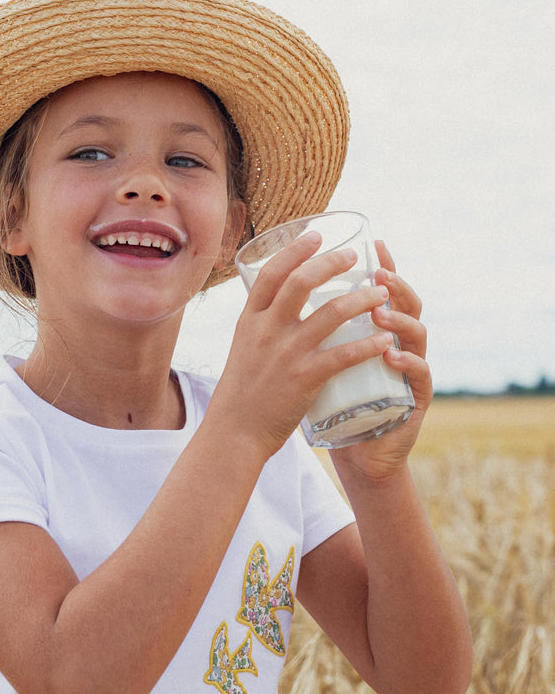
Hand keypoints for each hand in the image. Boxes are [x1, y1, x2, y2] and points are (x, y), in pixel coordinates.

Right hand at [211, 231, 394, 460]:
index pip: (271, 273)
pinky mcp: (304, 379)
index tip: (317, 234)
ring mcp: (286, 354)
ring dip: (362, 299)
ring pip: (330, 313)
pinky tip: (383, 340)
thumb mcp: (244, 350)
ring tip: (381, 293)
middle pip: (301, 282)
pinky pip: (343, 355)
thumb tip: (282, 308)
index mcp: (250, 321)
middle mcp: (266, 331)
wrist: (234, 433)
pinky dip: (367, 344)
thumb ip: (263, 329)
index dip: (296, 250)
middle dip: (332, 263)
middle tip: (354, 257)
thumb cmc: (241, 395)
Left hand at [331, 240, 431, 483]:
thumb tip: (274, 295)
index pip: (382, 291)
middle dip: (394, 284)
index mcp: (375, 331)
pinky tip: (391, 352)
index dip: (382, 264)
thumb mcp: (316, 361)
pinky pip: (419, 375)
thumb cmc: (332, 404)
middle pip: (406, 302)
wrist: (354, 452)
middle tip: (378, 273)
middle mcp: (398, 342)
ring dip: (398, 318)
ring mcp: (410, 369)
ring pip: (416, 333)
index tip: (370, 242)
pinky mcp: (415, 398)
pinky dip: (407, 361)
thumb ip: (309, 331)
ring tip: (379, 310)